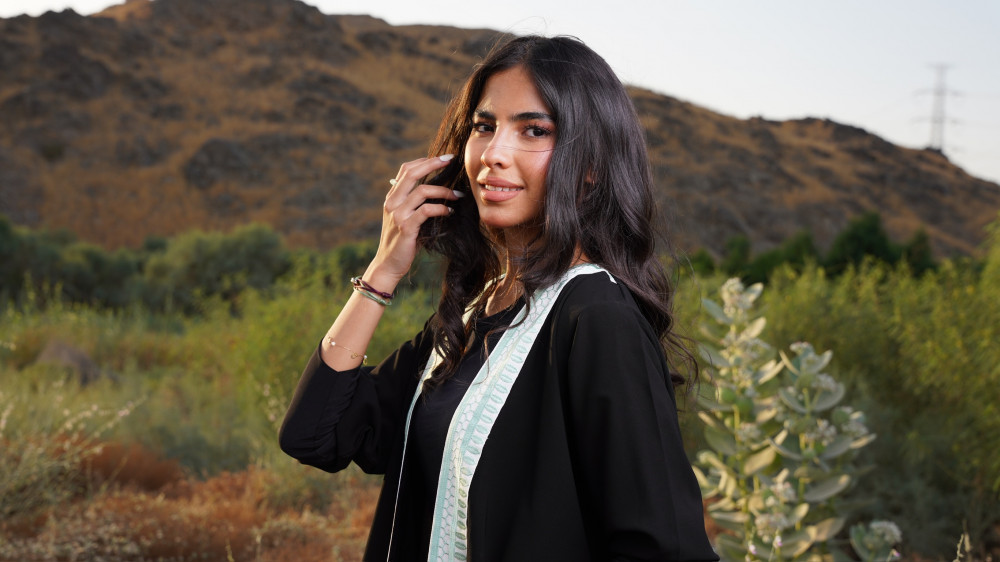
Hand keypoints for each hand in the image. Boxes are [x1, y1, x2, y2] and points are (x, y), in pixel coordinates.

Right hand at [365, 154, 461, 290]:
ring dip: (444, 191)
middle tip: (451, 160)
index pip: (406, 170)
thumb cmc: (401, 242)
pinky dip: (441, 208)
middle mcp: (393, 203)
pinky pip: (426, 211)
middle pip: (412, 174)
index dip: (424, 160)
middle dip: (433, 164)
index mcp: (392, 198)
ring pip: (422, 191)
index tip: (442, 158)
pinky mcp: (406, 228)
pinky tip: (449, 211)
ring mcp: (398, 215)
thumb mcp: (404, 219)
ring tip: (458, 195)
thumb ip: (413, 204)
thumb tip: (435, 190)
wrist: (388, 265)